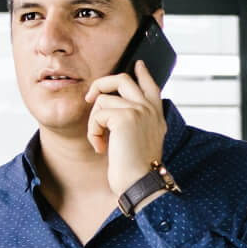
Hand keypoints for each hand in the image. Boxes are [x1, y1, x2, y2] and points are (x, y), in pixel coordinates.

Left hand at [84, 60, 167, 197]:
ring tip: (100, 141)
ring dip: (94, 122)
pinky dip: (93, 132)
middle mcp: (150, 109)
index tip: (138, 64)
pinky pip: (97, 114)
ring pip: (103, 99)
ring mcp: (139, 110)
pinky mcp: (125, 116)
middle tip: (89, 97)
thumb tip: (114, 107)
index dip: (143, 73)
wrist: (141, 183)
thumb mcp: (142, 140)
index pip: (151, 85)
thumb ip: (136, 121)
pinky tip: (101, 148)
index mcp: (157, 115)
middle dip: (101, 84)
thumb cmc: (137, 170)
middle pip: (122, 79)